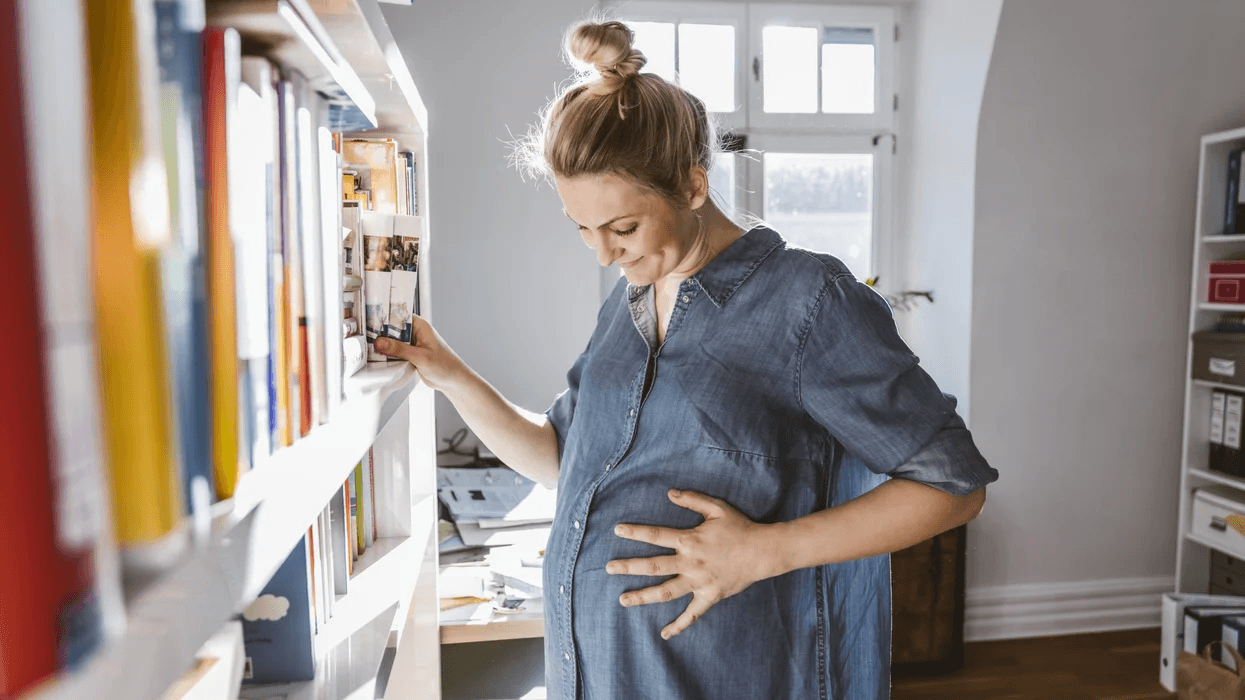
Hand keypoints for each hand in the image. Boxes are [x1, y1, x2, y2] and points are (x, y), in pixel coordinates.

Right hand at [373, 316, 467, 391]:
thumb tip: (380, 342)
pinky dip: (386, 355)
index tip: (367, 321)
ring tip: (365, 348)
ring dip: (382, 346)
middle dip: (379, 333)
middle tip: (363, 337)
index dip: (382, 317)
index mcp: (420, 325)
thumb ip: (400, 349)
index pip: (397, 315)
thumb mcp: (421, 357)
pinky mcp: (409, 354)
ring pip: (391, 341)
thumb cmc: (445, 365)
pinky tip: (376, 358)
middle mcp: (414, 332)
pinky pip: (394, 352)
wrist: (453, 381)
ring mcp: (411, 344)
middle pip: (391, 328)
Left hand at [607, 489, 774, 639]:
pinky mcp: (709, 596)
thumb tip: (670, 493)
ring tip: (623, 600)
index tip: (617, 531)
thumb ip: (692, 500)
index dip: (635, 532)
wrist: (763, 551)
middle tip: (608, 568)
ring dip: (643, 597)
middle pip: (653, 566)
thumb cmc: (739, 527)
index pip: (656, 535)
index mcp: (689, 540)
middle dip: (629, 567)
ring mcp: (699, 582)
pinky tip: (664, 633)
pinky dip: (679, 625)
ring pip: (666, 592)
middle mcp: (690, 563)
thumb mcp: (716, 508)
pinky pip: (692, 614)